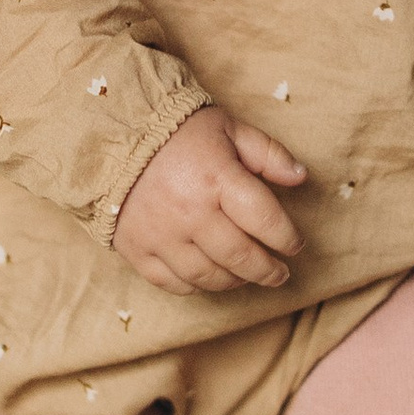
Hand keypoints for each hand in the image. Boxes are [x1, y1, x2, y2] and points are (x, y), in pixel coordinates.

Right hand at [112, 106, 306, 295]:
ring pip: (209, 276)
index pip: (265, 220)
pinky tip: (210, 277)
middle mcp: (190, 212)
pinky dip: (196, 285)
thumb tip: (301, 178)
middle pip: (240, 256)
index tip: (295, 245)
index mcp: (217, 178)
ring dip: (235, 281)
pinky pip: (173, 283)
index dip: (287, 238)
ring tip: (247, 276)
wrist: (112, 135)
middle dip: (267, 270)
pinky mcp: (137, 250)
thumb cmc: (178, 131)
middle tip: (279, 273)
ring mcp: (161, 235)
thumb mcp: (229, 128)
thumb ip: (267, 153)